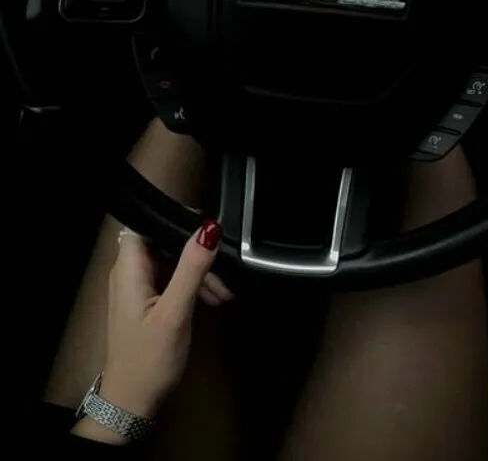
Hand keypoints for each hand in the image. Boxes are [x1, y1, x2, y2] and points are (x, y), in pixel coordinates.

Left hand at [79, 220, 226, 434]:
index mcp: (129, 269)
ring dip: (196, 273)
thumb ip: (192, 268)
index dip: (174, 221)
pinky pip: (169, 282)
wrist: (132, 403)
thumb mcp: (176, 311)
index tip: (206, 230)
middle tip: (222, 274)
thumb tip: (209, 228)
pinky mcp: (145, 302)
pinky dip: (190, 287)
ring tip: (223, 294)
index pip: (147, 225)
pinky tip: (211, 301)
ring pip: (170, 264)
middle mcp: (129, 273)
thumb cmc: (150, 358)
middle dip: (194, 255)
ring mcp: (136, 288)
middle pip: (163, 245)